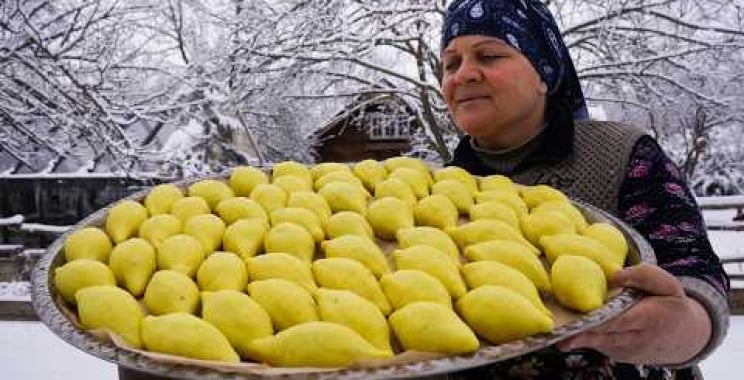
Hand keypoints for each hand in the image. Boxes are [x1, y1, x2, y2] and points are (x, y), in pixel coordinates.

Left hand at [556, 264, 711, 364]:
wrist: (685, 336)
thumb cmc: (671, 304)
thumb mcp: (668, 285)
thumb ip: (644, 275)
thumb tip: (614, 275)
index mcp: (648, 319)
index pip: (621, 321)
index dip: (601, 322)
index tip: (581, 322)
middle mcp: (636, 338)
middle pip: (605, 338)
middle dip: (582, 337)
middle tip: (560, 337)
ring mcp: (626, 350)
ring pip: (599, 343)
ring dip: (579, 338)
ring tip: (559, 333)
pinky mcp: (618, 355)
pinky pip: (600, 345)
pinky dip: (587, 338)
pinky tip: (571, 331)